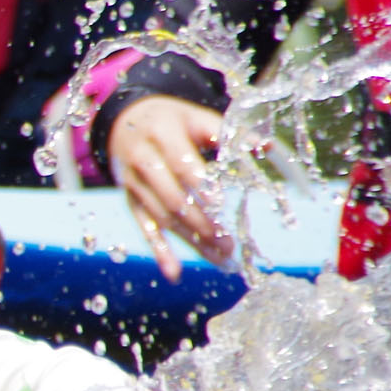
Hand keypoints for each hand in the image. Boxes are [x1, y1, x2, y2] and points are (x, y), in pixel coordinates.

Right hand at [106, 96, 230, 280]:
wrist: (123, 122)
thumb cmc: (171, 120)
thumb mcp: (195, 117)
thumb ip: (227, 132)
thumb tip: (267, 147)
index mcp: (162, 133)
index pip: (183, 165)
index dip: (203, 187)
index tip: (223, 205)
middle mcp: (143, 159)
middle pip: (173, 198)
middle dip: (203, 224)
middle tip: (230, 246)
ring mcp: (133, 183)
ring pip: (163, 218)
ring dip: (191, 241)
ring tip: (222, 260)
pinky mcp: (130, 200)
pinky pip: (144, 228)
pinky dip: (159, 251)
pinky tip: (174, 273)